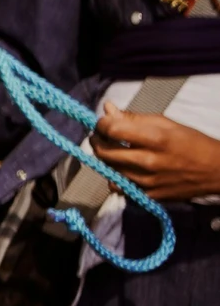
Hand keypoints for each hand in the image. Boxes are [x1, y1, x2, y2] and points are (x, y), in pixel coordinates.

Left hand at [92, 105, 219, 202]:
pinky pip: (120, 187)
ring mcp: (148, 182)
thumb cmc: (192, 143)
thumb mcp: (167, 124)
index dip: (102, 124)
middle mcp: (149, 162)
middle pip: (104, 153)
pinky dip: (116, 177)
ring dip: (105, 159)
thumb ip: (134, 118)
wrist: (215, 171)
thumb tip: (107, 109)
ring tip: (113, 150)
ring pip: (109, 170)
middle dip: (97, 141)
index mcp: (155, 139)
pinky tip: (124, 168)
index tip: (103, 123)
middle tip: (100, 136)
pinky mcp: (149, 196)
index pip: (112, 130)